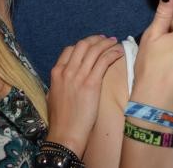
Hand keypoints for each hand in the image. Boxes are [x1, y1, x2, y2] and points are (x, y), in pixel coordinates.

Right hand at [45, 35, 123, 156]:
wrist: (65, 133)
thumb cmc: (60, 119)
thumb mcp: (54, 95)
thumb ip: (60, 82)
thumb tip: (67, 77)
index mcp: (56, 72)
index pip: (69, 49)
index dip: (83, 44)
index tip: (92, 44)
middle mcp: (67, 70)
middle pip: (82, 45)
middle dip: (95, 39)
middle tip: (105, 39)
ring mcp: (79, 76)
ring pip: (94, 50)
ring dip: (106, 43)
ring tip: (114, 42)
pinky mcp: (91, 83)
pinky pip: (103, 61)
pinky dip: (112, 53)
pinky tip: (118, 52)